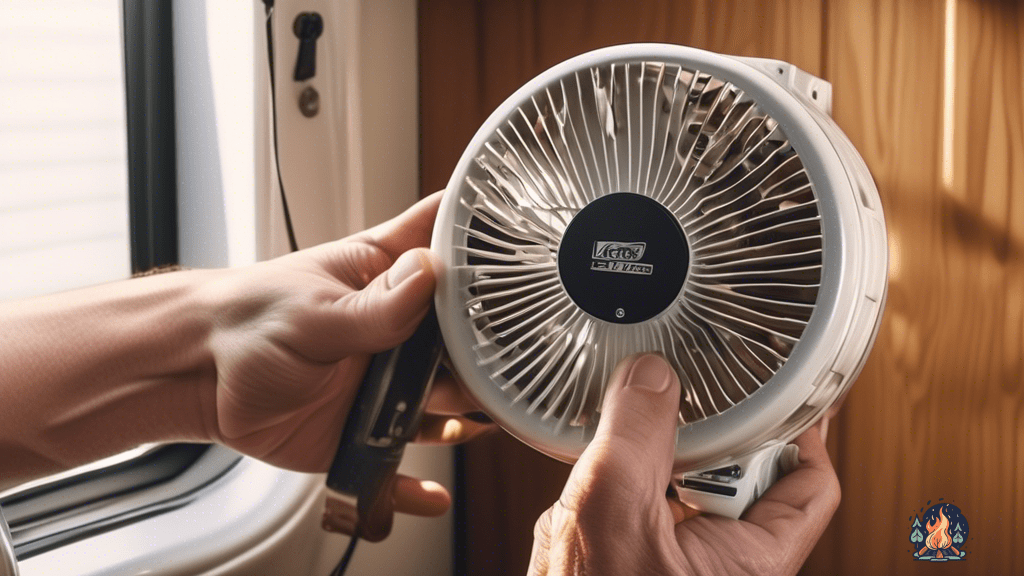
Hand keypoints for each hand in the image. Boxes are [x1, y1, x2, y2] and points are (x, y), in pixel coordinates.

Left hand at [201, 192, 491, 520]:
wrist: (196, 377)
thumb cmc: (246, 320)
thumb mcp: (313, 310)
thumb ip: (374, 304)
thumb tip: (430, 272)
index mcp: (386, 277)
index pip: (448, 240)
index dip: (490, 237)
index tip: (533, 241)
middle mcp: (398, 329)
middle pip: (466, 335)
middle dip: (493, 348)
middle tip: (519, 362)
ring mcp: (386, 381)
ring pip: (446, 400)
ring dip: (470, 414)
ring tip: (493, 421)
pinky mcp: (364, 429)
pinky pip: (400, 463)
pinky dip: (417, 486)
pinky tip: (434, 496)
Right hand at [529, 354, 839, 575]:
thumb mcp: (611, 513)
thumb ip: (634, 437)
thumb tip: (650, 378)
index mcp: (748, 562)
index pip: (810, 487)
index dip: (801, 433)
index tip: (783, 392)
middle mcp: (718, 561)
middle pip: (738, 472)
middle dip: (697, 442)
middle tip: (674, 419)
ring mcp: (672, 558)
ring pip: (678, 482)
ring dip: (644, 463)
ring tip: (620, 462)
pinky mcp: (632, 556)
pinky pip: (636, 501)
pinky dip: (611, 485)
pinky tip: (586, 495)